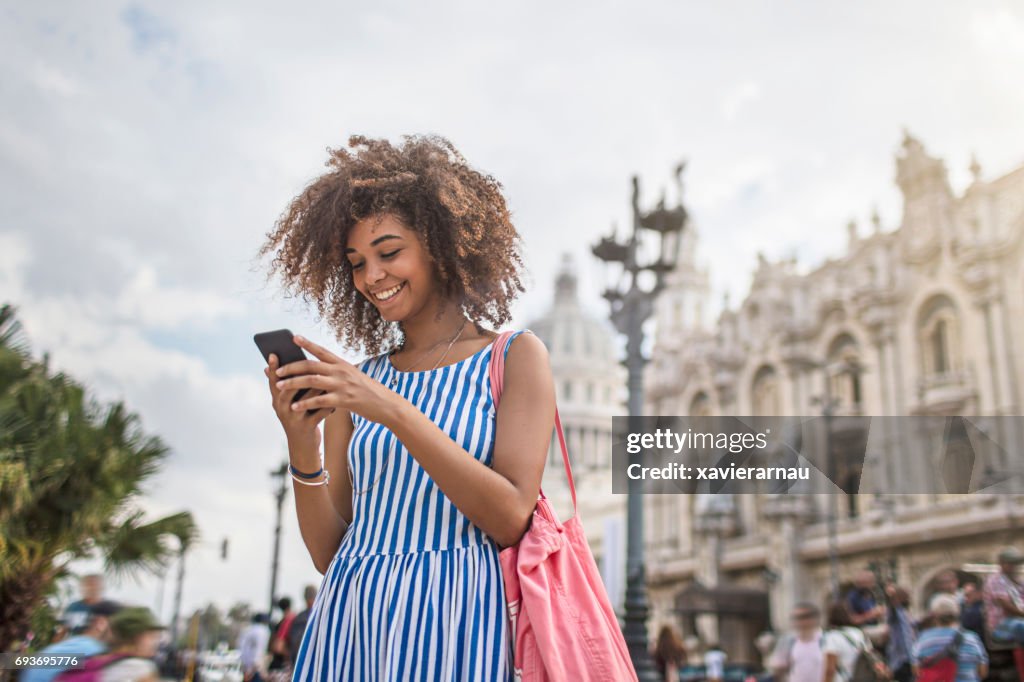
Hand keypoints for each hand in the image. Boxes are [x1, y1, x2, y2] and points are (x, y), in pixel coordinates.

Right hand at [264, 352, 327, 452]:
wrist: (303, 446)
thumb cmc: (299, 417)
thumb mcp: (290, 404)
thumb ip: (289, 386)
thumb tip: (287, 364)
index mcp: (277, 401)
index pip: (273, 381)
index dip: (274, 368)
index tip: (274, 353)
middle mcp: (282, 409)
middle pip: (286, 388)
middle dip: (296, 374)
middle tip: (306, 360)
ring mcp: (293, 419)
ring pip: (305, 399)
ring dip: (316, 387)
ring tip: (326, 376)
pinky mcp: (307, 427)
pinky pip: (319, 412)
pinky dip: (328, 404)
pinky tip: (337, 397)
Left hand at [273, 335, 398, 424]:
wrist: (386, 404)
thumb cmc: (368, 391)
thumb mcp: (353, 376)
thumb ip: (337, 372)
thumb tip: (317, 370)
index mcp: (343, 364)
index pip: (322, 351)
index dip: (307, 344)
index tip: (293, 338)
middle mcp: (341, 371)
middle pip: (311, 365)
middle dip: (292, 367)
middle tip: (278, 370)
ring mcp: (342, 385)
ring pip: (311, 381)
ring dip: (293, 383)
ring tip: (279, 386)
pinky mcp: (344, 400)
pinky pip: (319, 400)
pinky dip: (305, 403)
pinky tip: (294, 407)